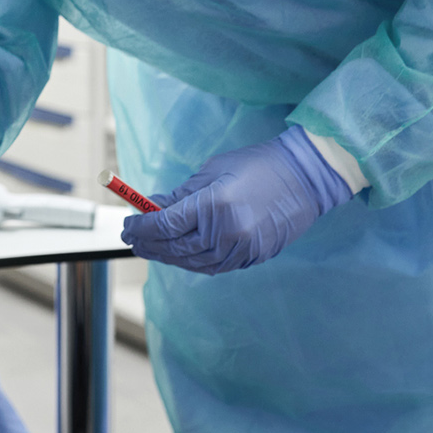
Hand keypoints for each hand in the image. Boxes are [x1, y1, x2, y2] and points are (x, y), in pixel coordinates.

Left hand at [120, 125, 352, 273]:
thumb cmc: (258, 165)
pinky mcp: (252, 258)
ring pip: (193, 263)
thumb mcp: (212, 170)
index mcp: (214, 205)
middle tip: (132, 239)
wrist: (304, 178)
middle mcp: (226, 233)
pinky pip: (214, 267)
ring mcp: (241, 249)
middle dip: (149, 244)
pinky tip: (180, 254)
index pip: (165, 225)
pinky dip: (193, 262)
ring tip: (151, 248)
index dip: (142, 227)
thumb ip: (181, 194)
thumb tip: (152, 207)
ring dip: (169, 257)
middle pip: (175, 247)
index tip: (128, 225)